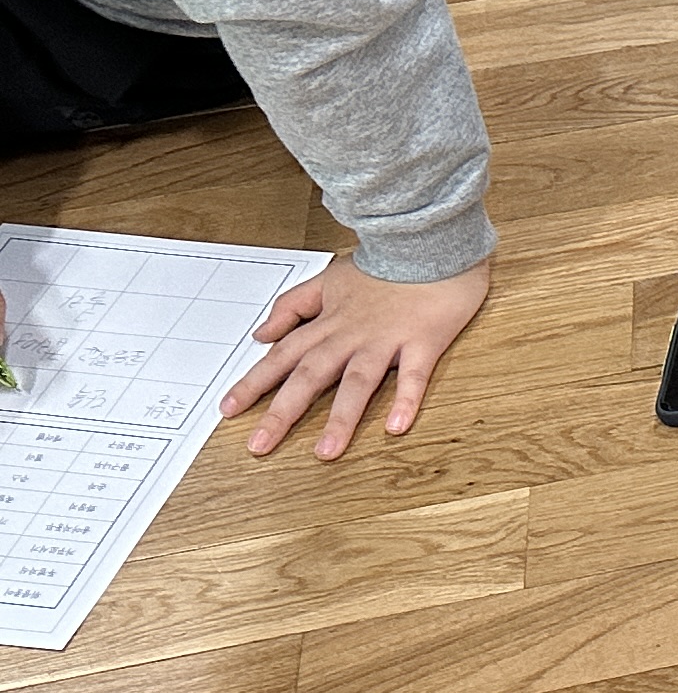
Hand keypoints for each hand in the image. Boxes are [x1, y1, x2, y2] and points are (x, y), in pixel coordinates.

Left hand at [222, 256, 491, 459]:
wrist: (431, 241)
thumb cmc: (386, 264)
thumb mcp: (330, 278)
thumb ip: (293, 306)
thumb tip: (262, 333)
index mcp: (329, 322)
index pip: (282, 356)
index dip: (254, 383)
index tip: (229, 410)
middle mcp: (352, 334)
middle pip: (310, 375)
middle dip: (283, 412)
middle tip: (260, 445)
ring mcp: (387, 339)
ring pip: (358, 381)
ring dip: (341, 417)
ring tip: (326, 451)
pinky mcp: (424, 341)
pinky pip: (415, 375)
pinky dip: (406, 400)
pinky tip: (396, 426)